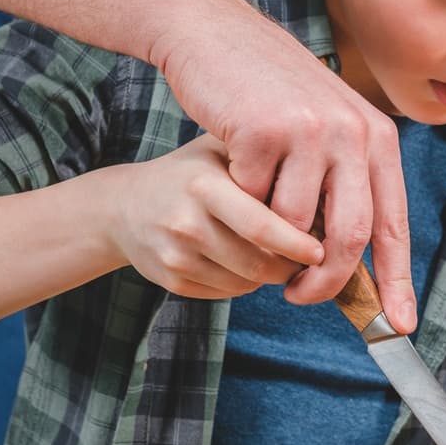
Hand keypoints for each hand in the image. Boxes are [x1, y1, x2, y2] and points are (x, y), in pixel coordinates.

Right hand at [105, 135, 324, 297]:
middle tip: (311, 256)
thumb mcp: (217, 151)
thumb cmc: (188, 173)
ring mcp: (176, 256)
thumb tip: (321, 188)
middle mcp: (187, 223)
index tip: (322, 247)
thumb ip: (260, 161)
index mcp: (204, 186)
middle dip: (292, 266)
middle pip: (259, 263)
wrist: (124, 206)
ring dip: (273, 275)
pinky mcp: (172, 281)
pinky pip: (227, 293)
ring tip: (281, 254)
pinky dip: (247, 283)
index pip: (262, 226)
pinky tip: (248, 261)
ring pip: (246, 282)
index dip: (298, 243)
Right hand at [155, 0, 414, 329]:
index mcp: (375, 135)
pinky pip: (251, 202)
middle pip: (348, 238)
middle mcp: (351, 132)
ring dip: (271, 241)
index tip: (400, 324)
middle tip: (297, 295)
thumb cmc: (269, 89)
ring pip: (293, 227)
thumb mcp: (327, 123)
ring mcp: (308, 131)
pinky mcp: (261, 132)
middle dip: (323, 282)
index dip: (397, 279)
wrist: (216, 34)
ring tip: (256, 224)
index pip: (393, 221)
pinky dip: (240, 203)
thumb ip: (345, 178)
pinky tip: (233, 174)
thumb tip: (355, 257)